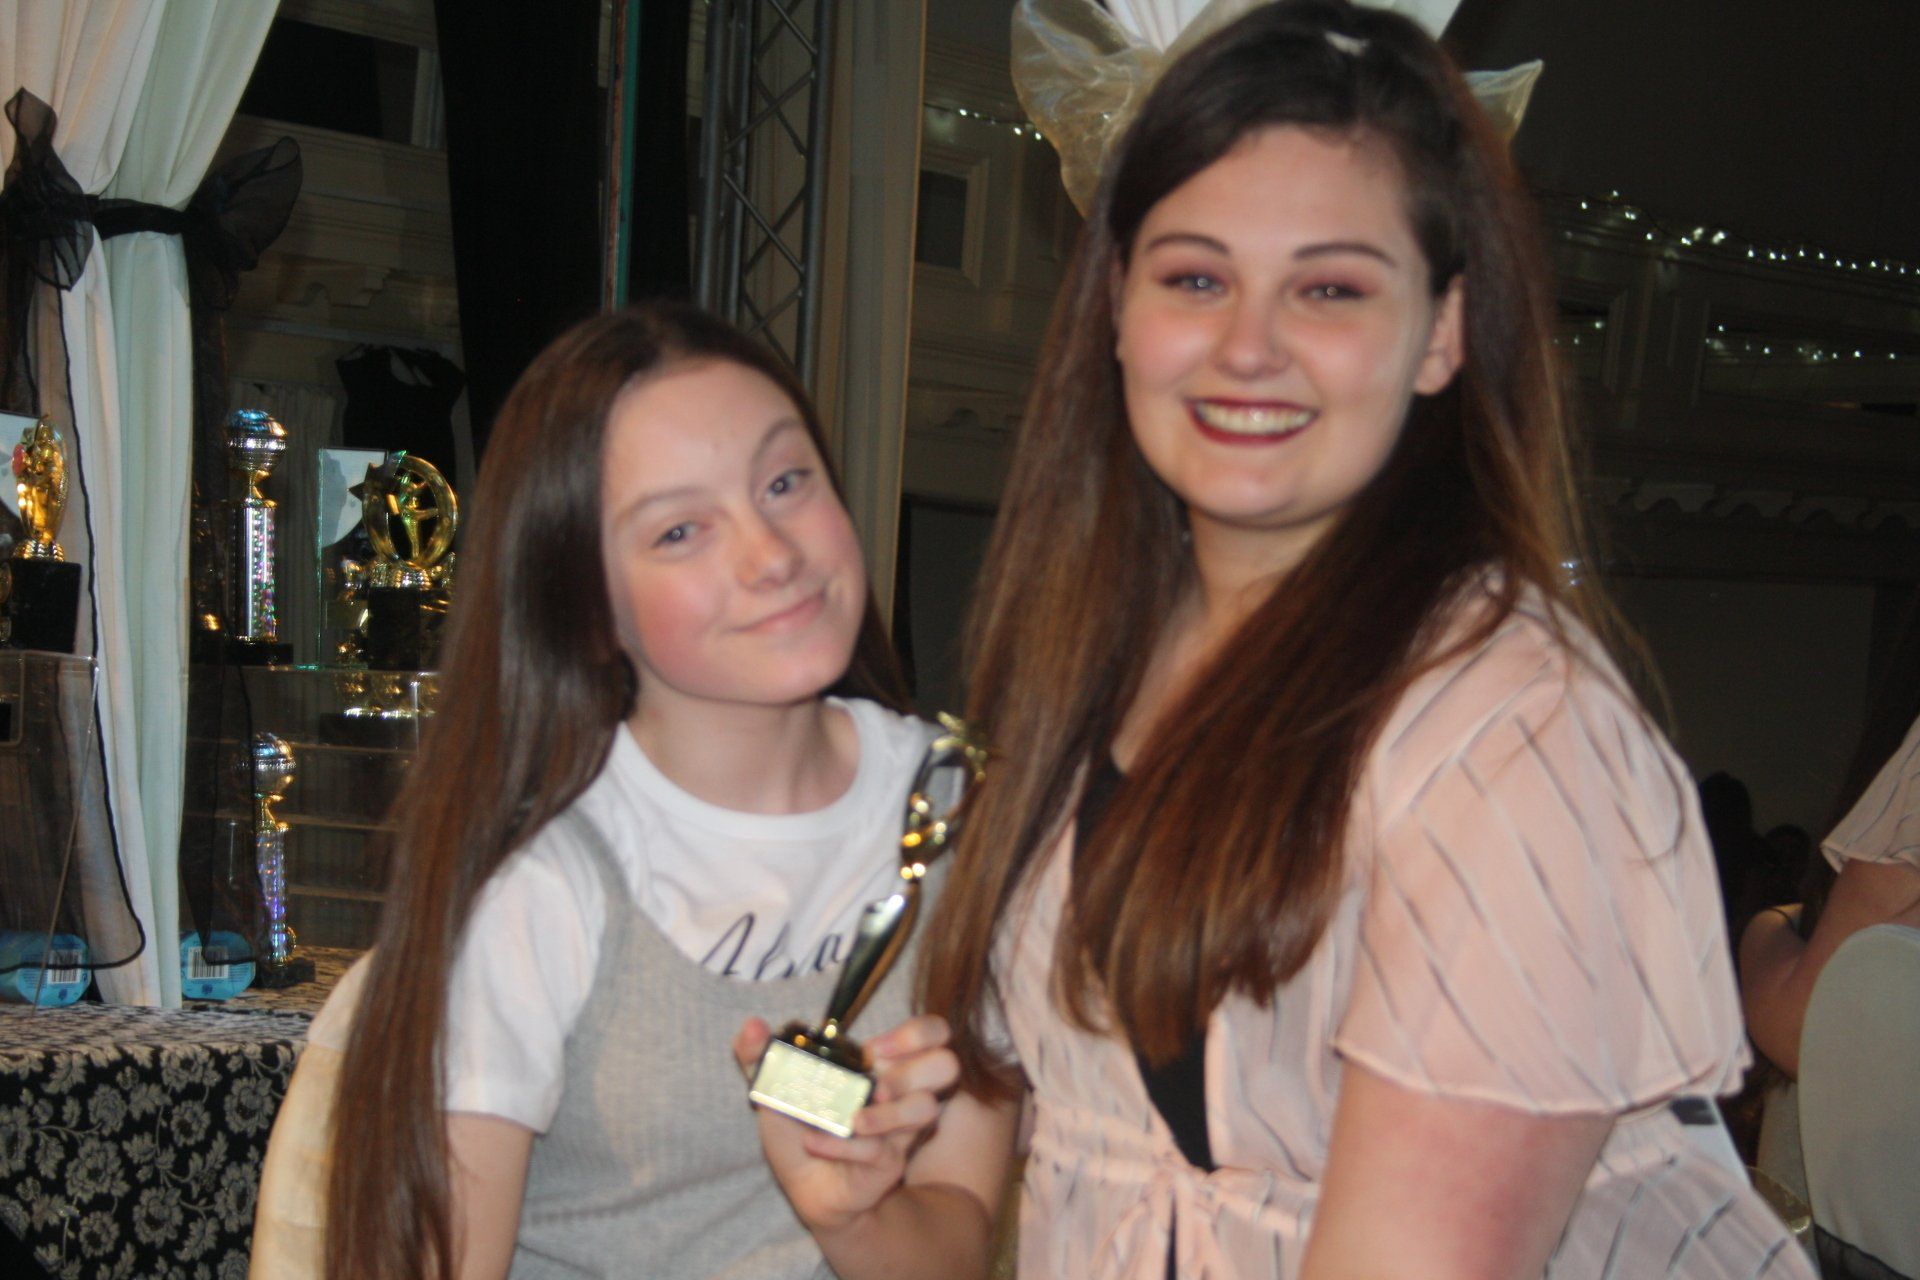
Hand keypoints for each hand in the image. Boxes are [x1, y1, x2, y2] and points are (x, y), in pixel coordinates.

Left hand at [734, 1014, 959, 1234]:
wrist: (803, 1184)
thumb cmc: (799, 1129)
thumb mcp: (775, 1089)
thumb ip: (760, 1055)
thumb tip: (751, 1025)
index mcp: (880, 1065)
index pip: (932, 1032)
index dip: (915, 1034)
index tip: (873, 1050)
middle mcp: (899, 1092)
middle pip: (947, 1064)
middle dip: (914, 1066)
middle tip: (874, 1078)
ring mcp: (899, 1130)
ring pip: (925, 1108)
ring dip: (887, 1111)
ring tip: (851, 1118)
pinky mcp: (888, 1163)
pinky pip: (878, 1149)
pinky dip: (841, 1144)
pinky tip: (812, 1142)